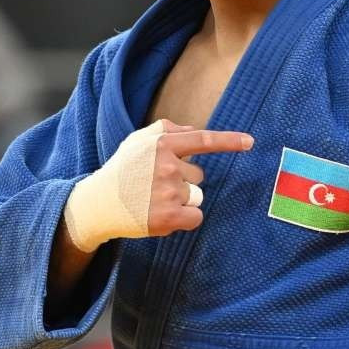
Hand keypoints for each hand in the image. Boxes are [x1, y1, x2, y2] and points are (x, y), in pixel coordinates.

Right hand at [61, 119, 253, 250]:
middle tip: (153, 185)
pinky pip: (196, 216)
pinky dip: (185, 218)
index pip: (203, 140)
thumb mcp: (137, 141)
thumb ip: (166, 130)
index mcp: (162, 144)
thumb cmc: (122, 170)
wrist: (98, 204)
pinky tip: (163, 215)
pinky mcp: (168, 217)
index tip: (250, 142)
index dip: (229, 141)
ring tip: (154, 200)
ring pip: (196, 196)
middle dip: (182, 181)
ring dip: (181, 200)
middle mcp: (167, 166)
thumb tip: (194, 130)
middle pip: (198, 175)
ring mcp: (168, 192)